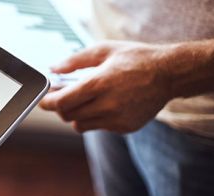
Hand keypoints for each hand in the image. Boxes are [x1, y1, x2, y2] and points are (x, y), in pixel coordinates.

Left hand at [39, 41, 185, 132]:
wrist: (170, 74)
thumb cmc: (136, 59)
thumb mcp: (104, 50)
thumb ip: (75, 60)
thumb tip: (53, 69)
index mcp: (100, 84)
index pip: (63, 102)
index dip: (48, 102)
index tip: (43, 99)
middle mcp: (108, 105)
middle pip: (68, 115)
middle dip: (60, 106)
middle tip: (62, 94)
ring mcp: (117, 119)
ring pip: (80, 125)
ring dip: (76, 114)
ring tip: (83, 99)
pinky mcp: (125, 127)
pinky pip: (99, 127)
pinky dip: (95, 118)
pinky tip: (103, 104)